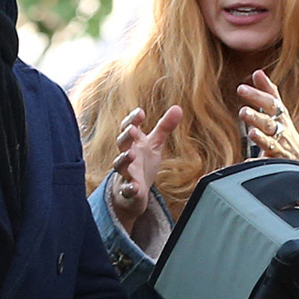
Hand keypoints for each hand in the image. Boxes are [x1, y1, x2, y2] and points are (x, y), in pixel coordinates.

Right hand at [111, 104, 182, 233]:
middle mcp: (127, 156)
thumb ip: (164, 127)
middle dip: (126, 137)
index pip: (129, 128)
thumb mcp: (154, 144)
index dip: (132, 120)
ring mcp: (126, 173)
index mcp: (133, 143)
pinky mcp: (127, 190)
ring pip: (120, 165)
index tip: (140, 112)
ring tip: (130, 154)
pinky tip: (135, 187)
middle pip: (122, 144)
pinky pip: (126, 189)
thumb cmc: (142, 163)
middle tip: (132, 130)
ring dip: (124, 159)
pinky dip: (129, 188)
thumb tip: (178, 107)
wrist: (132, 191)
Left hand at [238, 69, 298, 162]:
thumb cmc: (284, 129)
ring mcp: (280, 147)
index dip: (257, 96)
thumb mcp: (279, 110)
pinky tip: (247, 161)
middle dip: (256, 117)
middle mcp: (281, 131)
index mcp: (280, 116)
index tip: (241, 89)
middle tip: (242, 112)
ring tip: (252, 133)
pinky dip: (256, 163)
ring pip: (270, 143)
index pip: (270, 103)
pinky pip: (266, 164)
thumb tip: (257, 72)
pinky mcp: (277, 163)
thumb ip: (268, 91)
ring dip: (260, 138)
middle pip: (269, 123)